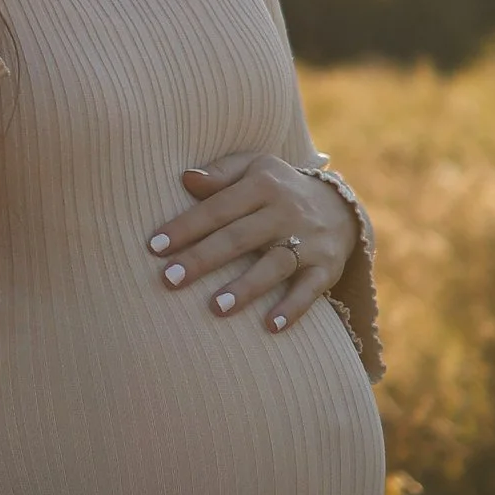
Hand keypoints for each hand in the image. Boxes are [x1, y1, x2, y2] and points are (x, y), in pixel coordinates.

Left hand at [147, 150, 353, 332]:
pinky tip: (271, 326)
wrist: (339, 205)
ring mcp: (309, 240)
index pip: (218, 207)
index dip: (186, 227)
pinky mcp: (327, 267)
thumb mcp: (253, 168)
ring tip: (216, 308)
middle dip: (204, 259)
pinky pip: (311, 289)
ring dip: (246, 287)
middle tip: (169, 280)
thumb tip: (186, 178)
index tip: (155, 247)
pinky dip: (293, 308)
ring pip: (275, 265)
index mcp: (263, 184)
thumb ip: (221, 173)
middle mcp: (287, 211)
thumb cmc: (277, 189)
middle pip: (240, 237)